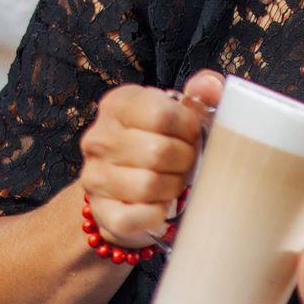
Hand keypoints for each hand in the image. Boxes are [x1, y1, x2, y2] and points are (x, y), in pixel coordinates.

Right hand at [77, 70, 220, 247]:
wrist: (129, 185)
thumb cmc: (164, 141)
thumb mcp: (183, 109)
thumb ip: (202, 91)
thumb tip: (209, 86)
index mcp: (119, 105)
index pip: (162, 114)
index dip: (188, 128)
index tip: (192, 135)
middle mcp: (99, 138)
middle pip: (158, 152)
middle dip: (184, 160)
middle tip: (186, 162)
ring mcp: (94, 176)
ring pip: (147, 186)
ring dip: (172, 187)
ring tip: (175, 182)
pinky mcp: (100, 212)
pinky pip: (132, 218)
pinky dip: (155, 215)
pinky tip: (160, 206)